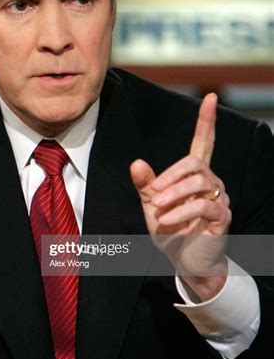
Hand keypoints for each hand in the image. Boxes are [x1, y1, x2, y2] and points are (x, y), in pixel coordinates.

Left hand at [130, 93, 231, 299]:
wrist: (183, 261)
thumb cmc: (170, 231)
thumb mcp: (151, 205)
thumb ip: (145, 184)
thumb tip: (136, 162)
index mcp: (193, 176)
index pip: (204, 142)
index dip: (206, 121)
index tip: (211, 98)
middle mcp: (211, 182)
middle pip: (195, 163)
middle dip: (170, 175)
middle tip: (153, 193)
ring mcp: (219, 198)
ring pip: (199, 181)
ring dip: (174, 194)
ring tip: (158, 208)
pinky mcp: (222, 217)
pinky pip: (204, 205)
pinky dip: (182, 211)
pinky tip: (166, 220)